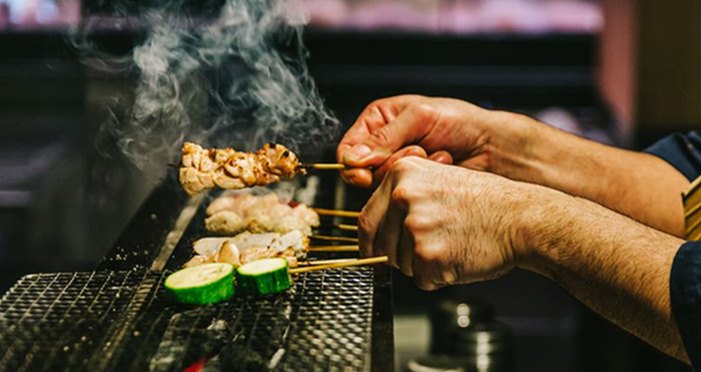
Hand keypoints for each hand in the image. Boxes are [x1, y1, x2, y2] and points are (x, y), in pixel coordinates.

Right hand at [337, 95, 520, 187]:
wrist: (492, 146)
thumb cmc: (460, 121)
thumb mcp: (420, 117)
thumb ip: (385, 137)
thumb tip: (353, 159)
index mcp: (378, 121)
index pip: (348, 149)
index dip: (352, 163)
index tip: (364, 172)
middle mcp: (383, 147)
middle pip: (362, 171)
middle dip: (390, 164)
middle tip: (417, 150)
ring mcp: (397, 170)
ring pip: (381, 185)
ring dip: (410, 170)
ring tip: (435, 155)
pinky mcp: (411, 188)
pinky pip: (401, 194)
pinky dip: (421, 181)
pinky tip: (442, 166)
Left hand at [359, 156, 538, 289]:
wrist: (522, 218)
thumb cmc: (488, 202)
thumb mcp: (438, 180)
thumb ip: (404, 197)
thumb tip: (377, 226)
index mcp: (402, 174)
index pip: (366, 219)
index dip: (370, 242)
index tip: (372, 252)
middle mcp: (403, 196)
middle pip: (381, 246)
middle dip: (399, 256)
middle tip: (431, 246)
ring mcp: (415, 226)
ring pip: (401, 265)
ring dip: (422, 265)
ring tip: (452, 244)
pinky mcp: (428, 255)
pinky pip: (422, 279)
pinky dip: (438, 277)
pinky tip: (459, 256)